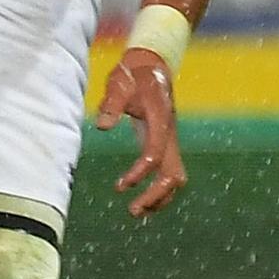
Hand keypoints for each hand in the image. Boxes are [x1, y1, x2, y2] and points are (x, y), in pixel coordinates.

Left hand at [95, 47, 185, 217]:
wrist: (151, 67)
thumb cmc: (133, 76)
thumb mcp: (118, 85)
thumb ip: (111, 104)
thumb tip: (102, 127)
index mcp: (160, 121)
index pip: (155, 155)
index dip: (139, 173)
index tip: (120, 186)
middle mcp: (169, 135)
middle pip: (173, 174)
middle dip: (156, 196)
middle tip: (132, 211)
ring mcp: (169, 140)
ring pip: (176, 177)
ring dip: (160, 197)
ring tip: (136, 211)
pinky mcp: (164, 143)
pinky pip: (168, 172)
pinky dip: (159, 189)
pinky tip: (141, 198)